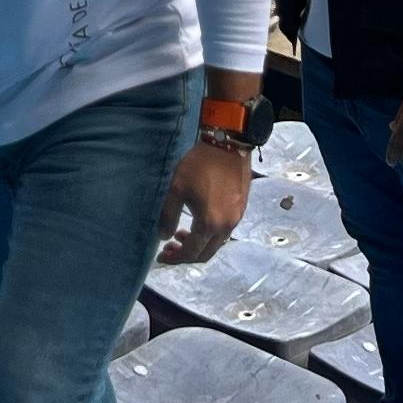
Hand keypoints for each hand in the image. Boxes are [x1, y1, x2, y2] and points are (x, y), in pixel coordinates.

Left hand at [156, 138, 247, 262]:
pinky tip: (199, 222)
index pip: (191, 252)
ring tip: (181, 234)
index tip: (161, 255)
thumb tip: (163, 237)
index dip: (175, 257)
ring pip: (216, 243)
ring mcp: (236, 218)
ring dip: (199, 244)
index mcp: (209, 224)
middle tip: (170, 247)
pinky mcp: (241, 209)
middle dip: (186, 255)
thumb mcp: (176, 189)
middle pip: (206, 254)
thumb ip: (168, 216)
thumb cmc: (200, 165)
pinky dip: (210, 235)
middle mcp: (226, 226)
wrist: (228, 145)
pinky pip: (224, 232)